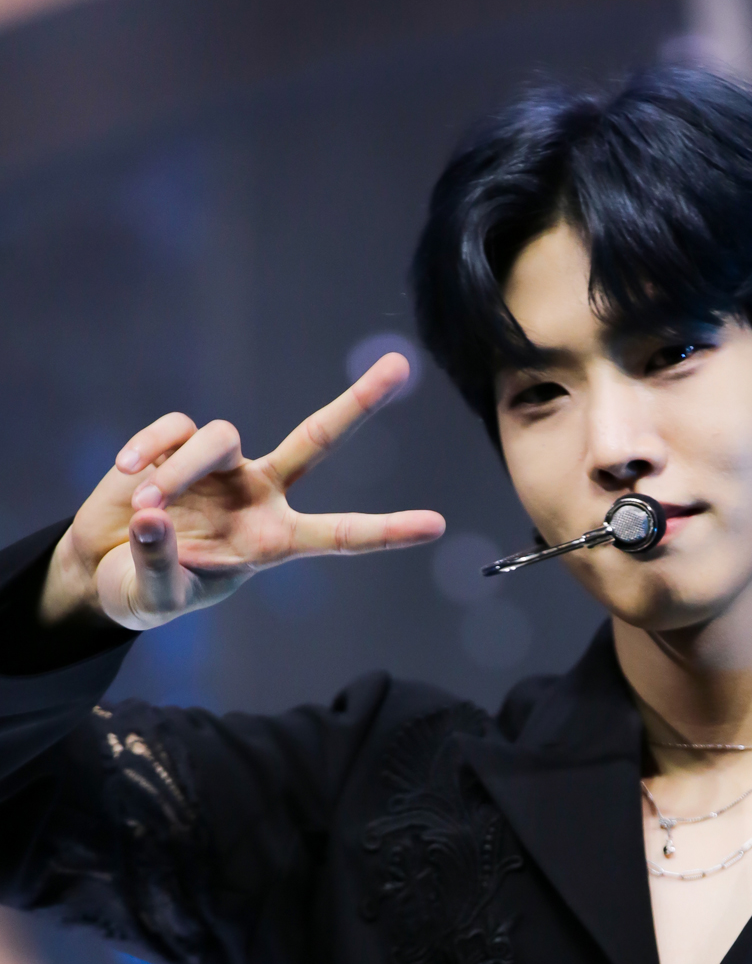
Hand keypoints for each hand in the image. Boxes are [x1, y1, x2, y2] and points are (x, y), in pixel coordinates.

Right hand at [41, 353, 444, 630]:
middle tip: (399, 366)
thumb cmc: (144, 590)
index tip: (437, 525)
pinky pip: (175, 428)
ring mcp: (223, 465)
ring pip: (219, 437)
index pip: (340, 535)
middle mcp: (259, 496)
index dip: (387, 531)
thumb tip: (150, 516)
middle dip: (358, 404)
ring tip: (147, 506)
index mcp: (273, 543)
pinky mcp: (178, 442)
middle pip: (317, 439)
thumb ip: (159, 564)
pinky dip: (149, 448)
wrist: (102, 565)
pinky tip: (126, 473)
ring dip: (179, 470)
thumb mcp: (154, 597)